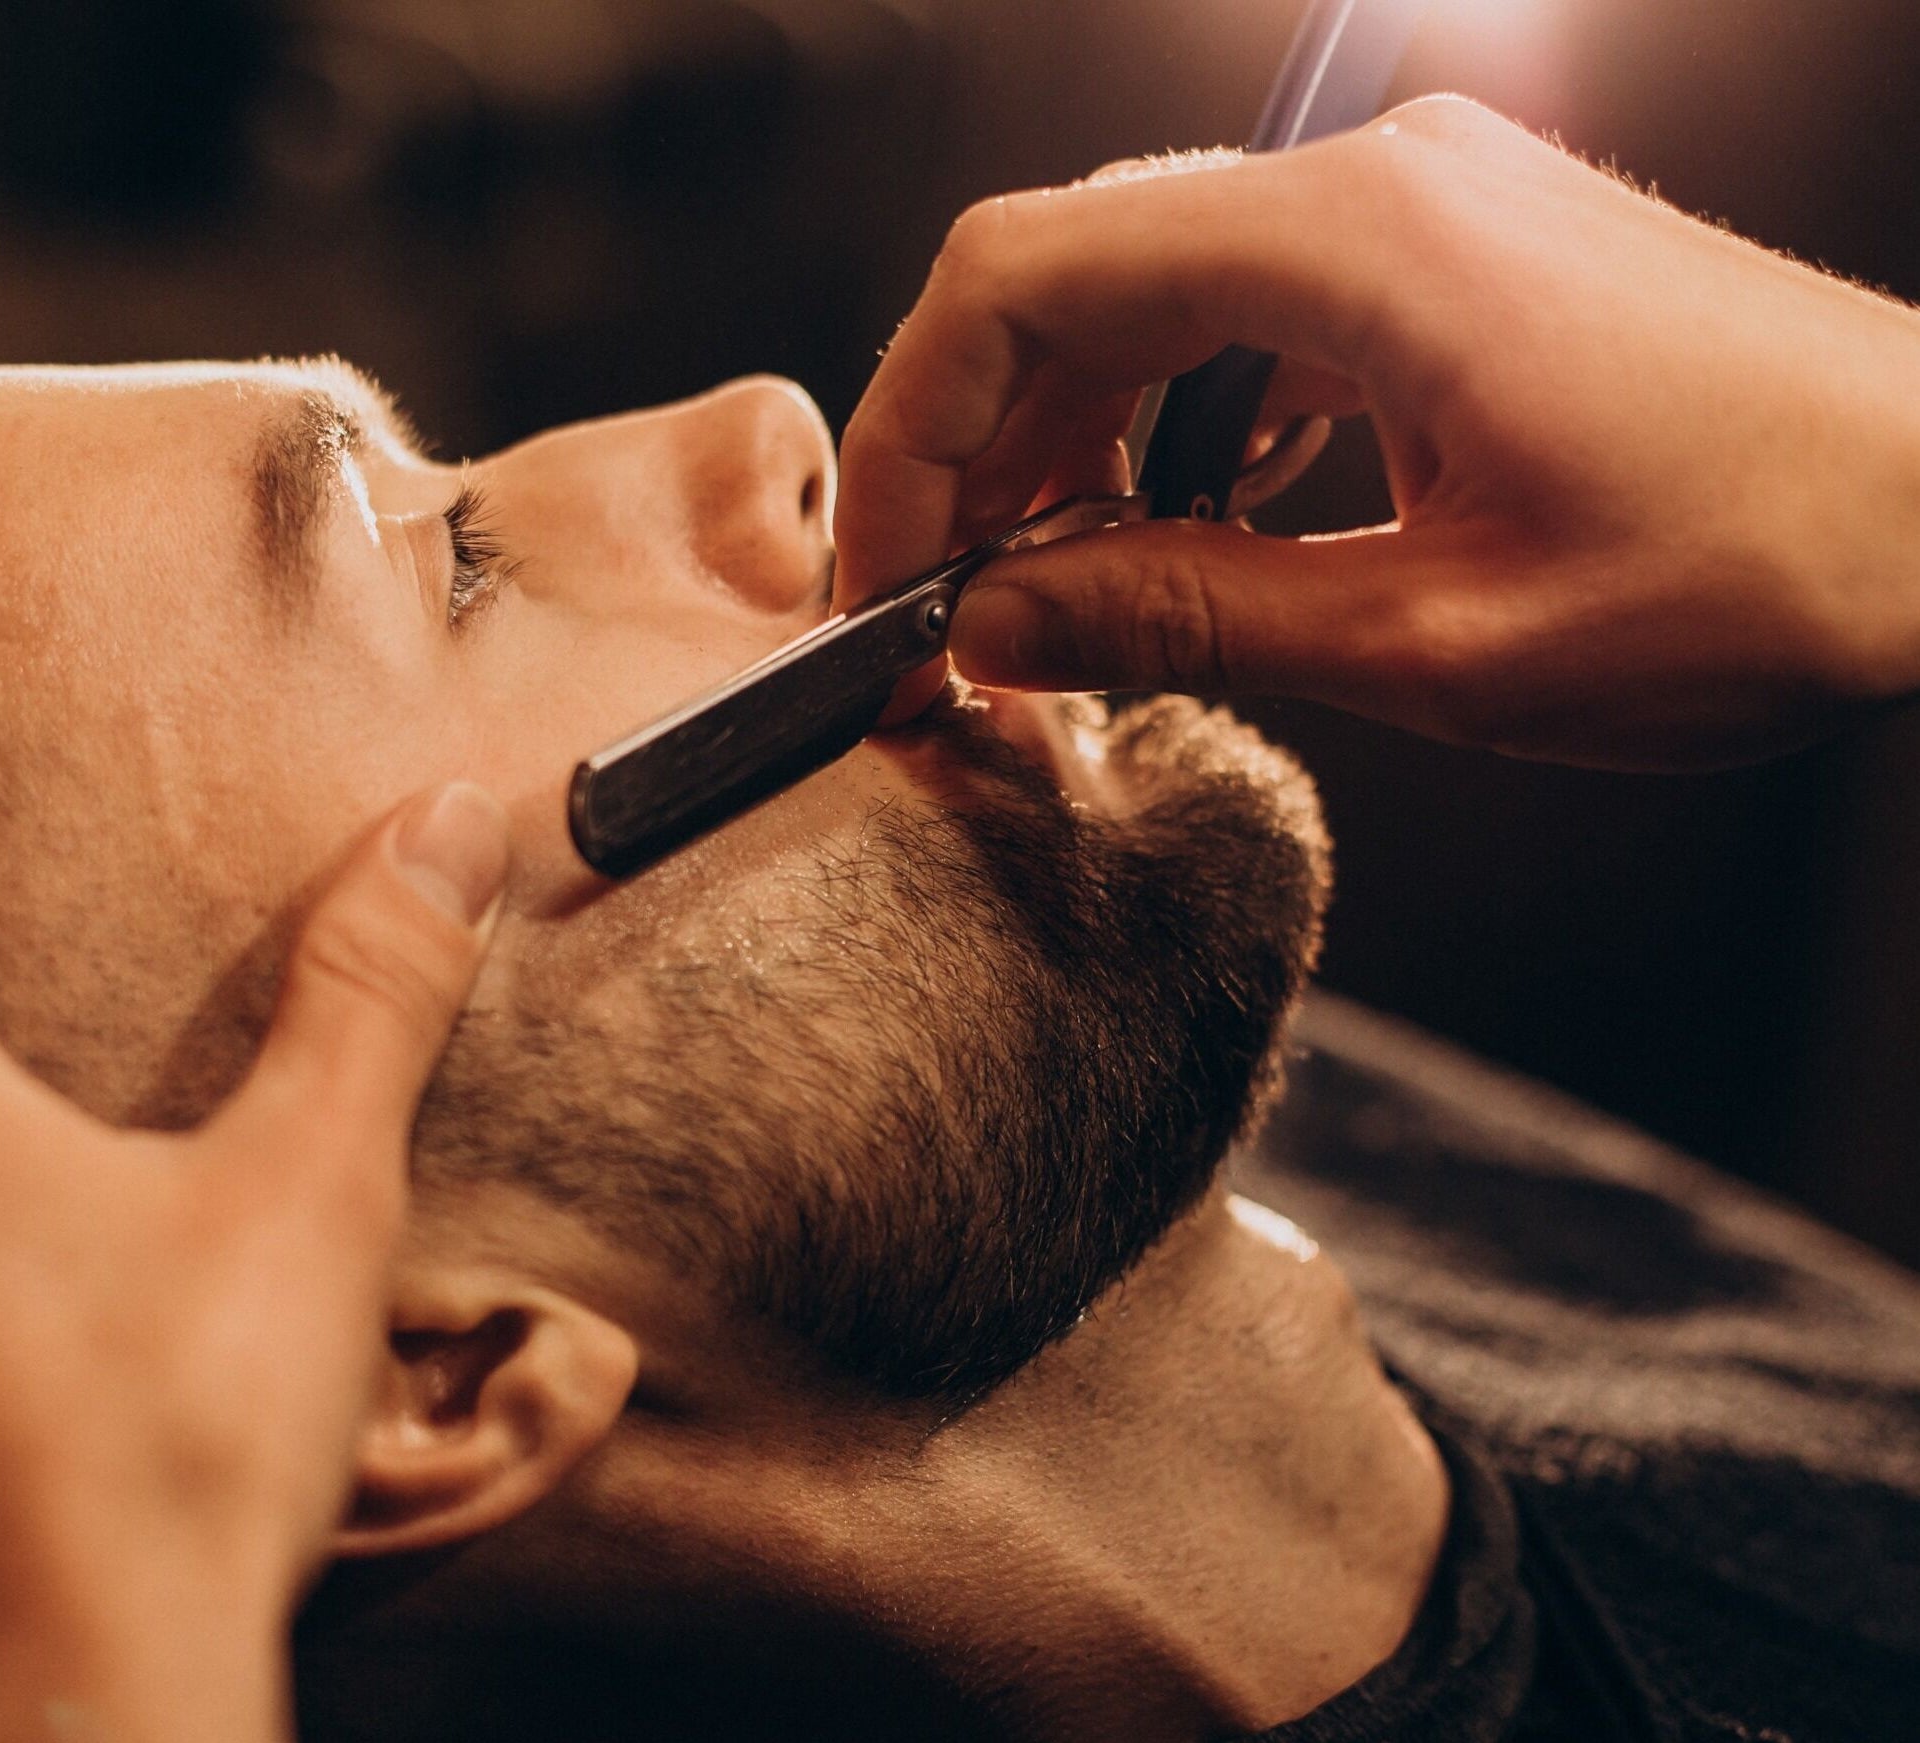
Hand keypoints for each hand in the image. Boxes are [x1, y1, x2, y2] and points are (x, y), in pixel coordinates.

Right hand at [836, 98, 1919, 768]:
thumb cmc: (1773, 569)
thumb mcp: (1441, 640)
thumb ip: (1184, 615)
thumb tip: (999, 618)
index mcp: (1359, 245)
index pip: (1023, 276)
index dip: (912, 427)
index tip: (887, 566)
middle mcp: (1382, 185)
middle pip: (1070, 268)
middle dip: (979, 441)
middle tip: (956, 608)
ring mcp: (1428, 206)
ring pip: (1153, 285)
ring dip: (1075, 435)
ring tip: (1059, 593)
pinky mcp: (1464, 254)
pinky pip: (1254, 306)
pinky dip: (1179, 417)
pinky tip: (1182, 529)